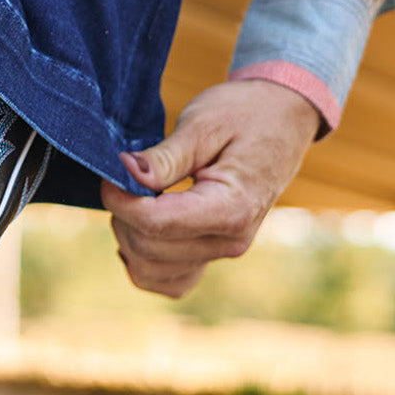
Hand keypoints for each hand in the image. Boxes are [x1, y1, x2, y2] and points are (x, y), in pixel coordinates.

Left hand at [100, 80, 319, 299]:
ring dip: (129, 235)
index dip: (119, 199)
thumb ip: (164, 157)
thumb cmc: (243, 114)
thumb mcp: (202, 125)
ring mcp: (222, 253)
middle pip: (147, 248)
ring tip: (138, 196)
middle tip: (126, 175)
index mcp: (231, 209)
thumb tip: (123, 172)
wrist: (281, 119)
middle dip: (123, 213)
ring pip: (150, 269)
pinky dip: (144, 260)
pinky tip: (142, 227)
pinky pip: (168, 281)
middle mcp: (230, 241)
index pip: (154, 223)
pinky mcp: (212, 254)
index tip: (112, 170)